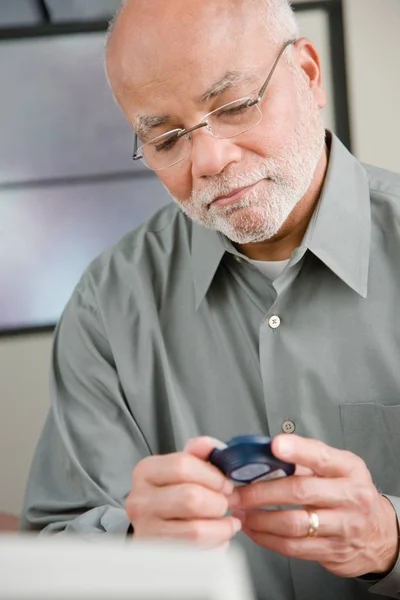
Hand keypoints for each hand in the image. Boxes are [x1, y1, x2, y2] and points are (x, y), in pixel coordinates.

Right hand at [125, 436, 240, 547]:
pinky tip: (216, 538)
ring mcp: (146, 531)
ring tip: (226, 523)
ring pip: (196, 530)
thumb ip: (198, 453)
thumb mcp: (180, 468)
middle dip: (218, 502)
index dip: (213, 475)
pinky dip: (215, 546)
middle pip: (191, 498)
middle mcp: (140, 501)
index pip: (183, 465)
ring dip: (221, 527)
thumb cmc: (172, 494)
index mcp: (145, 472)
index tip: (225, 483)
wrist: (154, 527)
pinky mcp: (159, 556)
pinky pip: (198, 554)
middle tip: (225, 503)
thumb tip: (211, 446)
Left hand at [229, 434, 398, 577]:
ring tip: (241, 510)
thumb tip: (266, 451)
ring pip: (294, 523)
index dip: (297, 450)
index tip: (275, 445)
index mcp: (348, 469)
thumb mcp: (339, 467)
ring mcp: (342, 526)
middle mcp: (349, 497)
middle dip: (262, 491)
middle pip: (301, 491)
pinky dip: (267, 538)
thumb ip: (307, 458)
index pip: (321, 457)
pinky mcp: (331, 551)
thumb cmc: (350, 493)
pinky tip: (254, 529)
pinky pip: (293, 547)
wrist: (378, 534)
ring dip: (260, 518)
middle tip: (237, 490)